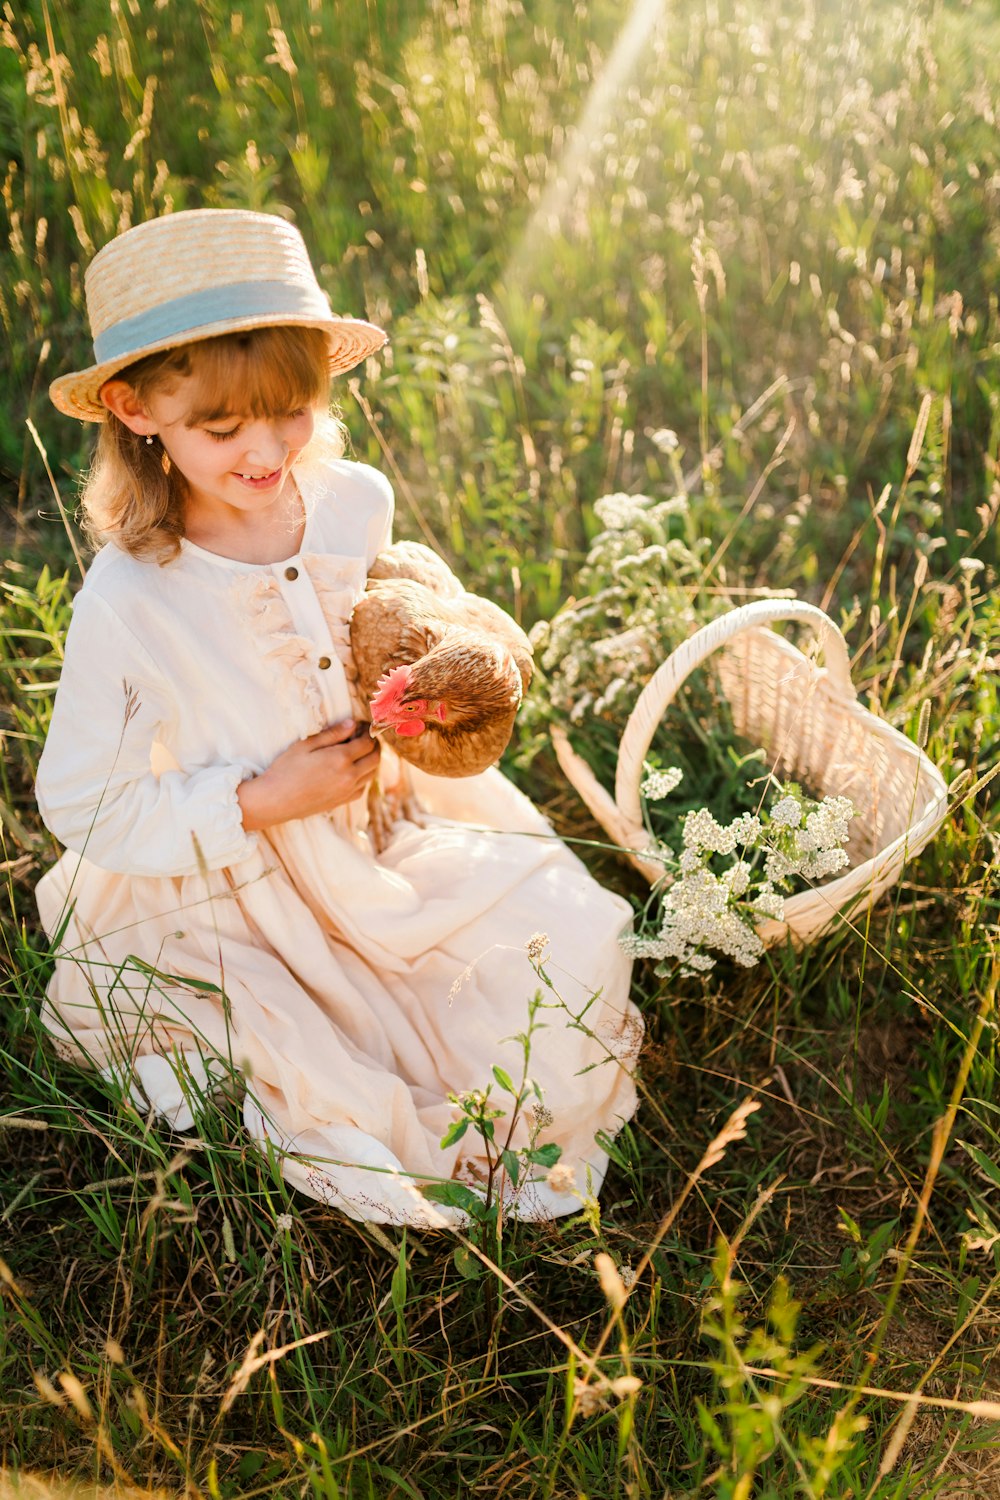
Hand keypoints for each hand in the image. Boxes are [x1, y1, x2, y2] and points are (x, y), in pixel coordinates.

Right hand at [237, 720, 379, 831]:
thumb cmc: (286, 769)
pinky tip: (353, 770)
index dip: (368, 731)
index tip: (363, 725)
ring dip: (371, 761)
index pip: (367, 742)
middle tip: (367, 737)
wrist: (275, 800)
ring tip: (361, 752)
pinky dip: (364, 777)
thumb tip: (352, 724)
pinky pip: (363, 788)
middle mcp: (349, 776)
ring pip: (372, 774)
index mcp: (341, 758)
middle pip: (375, 758)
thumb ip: (332, 734)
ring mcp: (348, 791)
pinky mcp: (343, 801)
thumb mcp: (306, 745)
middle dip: (374, 745)